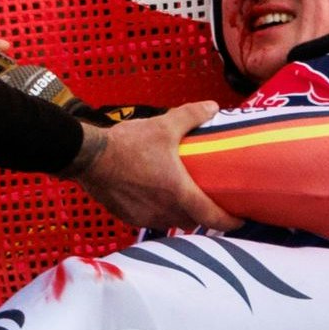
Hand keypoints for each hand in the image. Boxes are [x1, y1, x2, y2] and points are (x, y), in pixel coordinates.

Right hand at [72, 102, 236, 232]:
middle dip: (204, 215)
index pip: (212, 217)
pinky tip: (156, 195)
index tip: (240, 219)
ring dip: (181, 214)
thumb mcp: (164, 125)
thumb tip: (213, 107)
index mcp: (179, 193)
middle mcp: (164, 211)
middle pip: (193, 222)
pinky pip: (151, 219)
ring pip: (172, 222)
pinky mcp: (128, 216)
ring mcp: (144, 217)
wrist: (88, 157)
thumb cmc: (127, 144)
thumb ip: (191, 115)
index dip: (230, 221)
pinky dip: (159, 211)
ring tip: (184, 198)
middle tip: (211, 201)